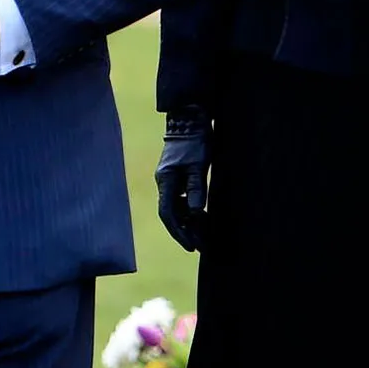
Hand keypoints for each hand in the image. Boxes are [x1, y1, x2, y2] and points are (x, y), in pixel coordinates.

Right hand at [155, 110, 210, 251]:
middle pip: (172, 215)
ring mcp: (170, 181)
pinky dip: (191, 212)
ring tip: (203, 237)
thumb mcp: (199, 164)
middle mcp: (164, 183)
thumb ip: (196, 187)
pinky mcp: (177, 178)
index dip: (179, 232)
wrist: (190, 120)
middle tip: (200, 247)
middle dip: (185, 232)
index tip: (191, 245)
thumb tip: (194, 212)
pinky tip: (201, 219)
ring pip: (177, 209)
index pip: (168, 214)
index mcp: (166, 181)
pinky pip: (182, 201)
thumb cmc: (196, 141)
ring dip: (189, 224)